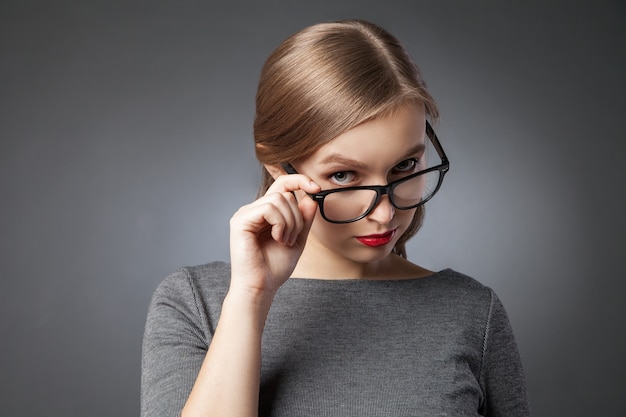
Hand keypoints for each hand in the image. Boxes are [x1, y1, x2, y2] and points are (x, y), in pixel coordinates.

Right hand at [229, 174, 319, 302]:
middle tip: (291, 238)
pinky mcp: (240, 221)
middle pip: (284, 194)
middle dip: (297, 217)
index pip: (282, 185)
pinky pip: (268, 209)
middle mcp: (253, 210)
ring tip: (284, 241)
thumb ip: (303, 219)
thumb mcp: (297, 238)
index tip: (316, 188)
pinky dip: (280, 224)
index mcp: (265, 212)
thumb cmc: (274, 267)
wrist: (261, 286)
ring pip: (279, 200)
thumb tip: (310, 198)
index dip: (300, 181)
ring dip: (290, 222)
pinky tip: (277, 238)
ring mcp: (245, 214)